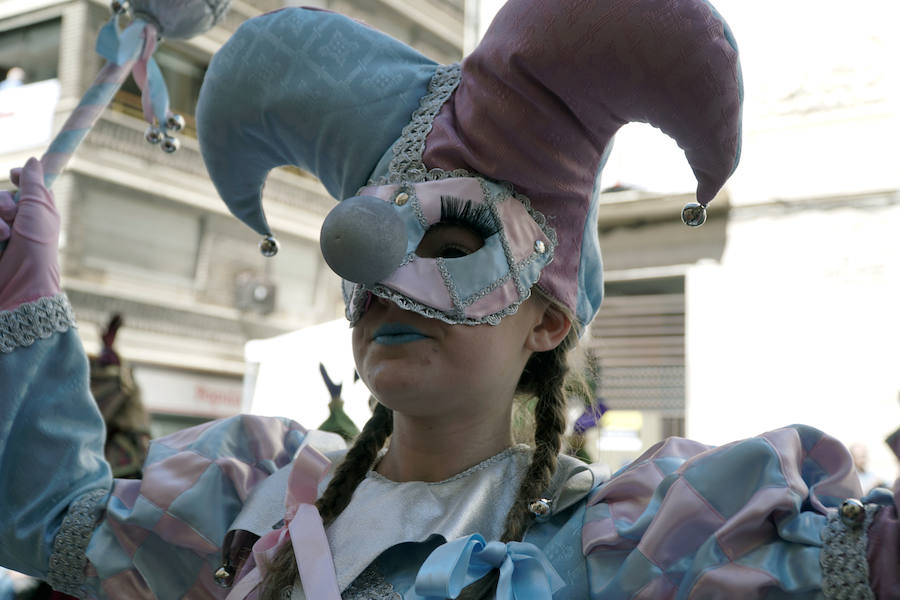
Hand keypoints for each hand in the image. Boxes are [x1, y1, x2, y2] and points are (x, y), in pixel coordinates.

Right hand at [0, 158, 60, 311]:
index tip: (14, 175)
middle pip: (0, 196)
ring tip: (4, 235)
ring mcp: (1, 232)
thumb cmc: (36, 248)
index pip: (23, 185)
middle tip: (12, 216)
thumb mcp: (39, 210)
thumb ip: (34, 183)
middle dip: (3, 202)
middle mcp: (16, 220)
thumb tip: (34, 161)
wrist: (20, 283)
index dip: (19, 177)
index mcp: (36, 211)